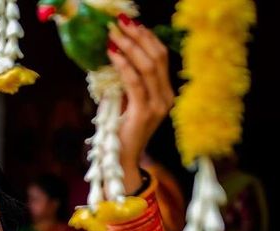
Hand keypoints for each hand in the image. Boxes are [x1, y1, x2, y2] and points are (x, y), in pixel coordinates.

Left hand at [108, 18, 173, 190]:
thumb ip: (130, 82)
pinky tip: (112, 53)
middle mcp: (167, 97)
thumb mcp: (129, 102)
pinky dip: (123, 64)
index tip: (131, 22)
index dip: (147, 37)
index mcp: (166, 93)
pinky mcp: (145, 112)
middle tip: (119, 22)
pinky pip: (134, 81)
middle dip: (138, 35)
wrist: (123, 159)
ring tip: (112, 33)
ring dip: (129, 46)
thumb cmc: (122, 131)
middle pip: (157, 56)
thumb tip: (117, 53)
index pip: (161, 57)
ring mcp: (158, 105)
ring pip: (148, 66)